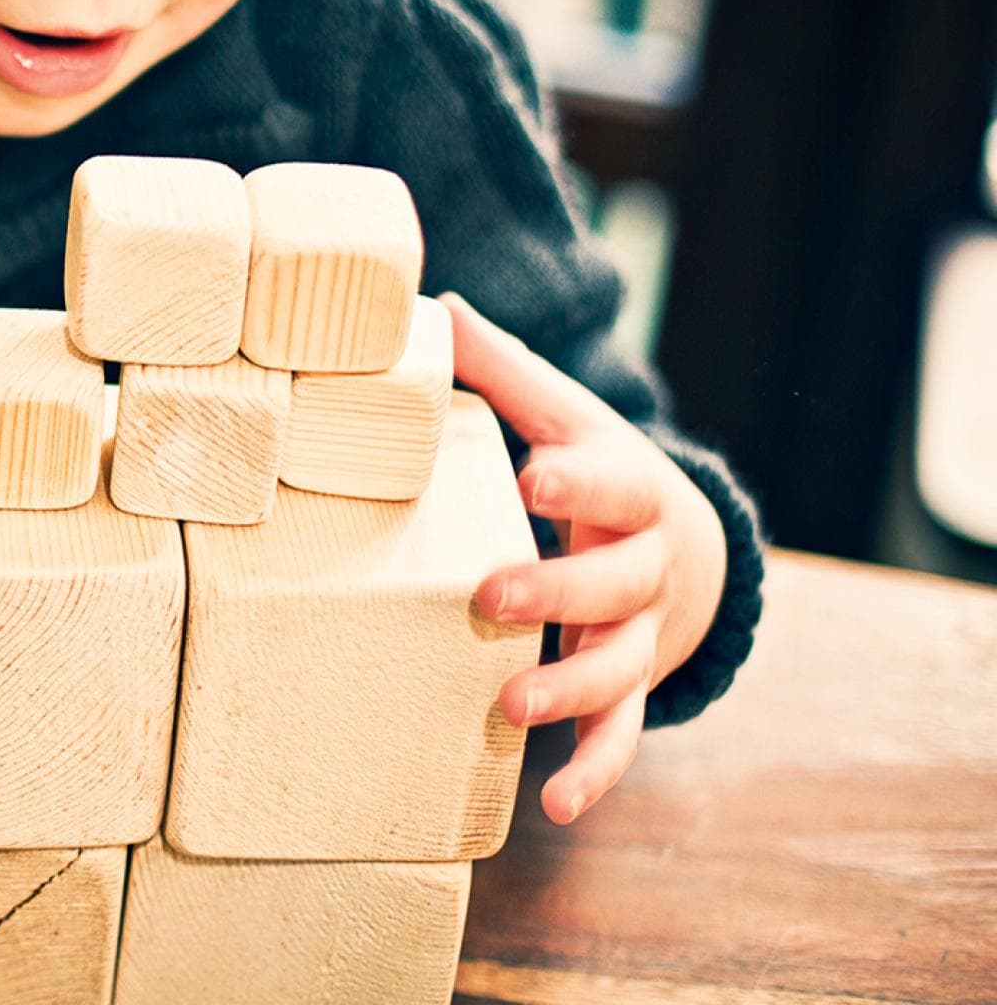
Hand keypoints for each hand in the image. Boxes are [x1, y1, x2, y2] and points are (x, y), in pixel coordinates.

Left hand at [442, 293, 726, 826]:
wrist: (679, 540)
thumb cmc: (592, 466)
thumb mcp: (562, 414)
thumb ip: (501, 370)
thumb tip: (430, 307)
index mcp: (627, 485)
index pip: (609, 478)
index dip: (576, 479)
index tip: (534, 476)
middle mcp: (645, 562)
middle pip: (615, 580)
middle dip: (557, 591)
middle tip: (490, 596)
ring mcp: (642, 631)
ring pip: (621, 664)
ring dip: (570, 687)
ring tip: (509, 706)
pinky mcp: (629, 684)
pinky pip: (620, 734)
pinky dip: (593, 769)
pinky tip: (552, 802)